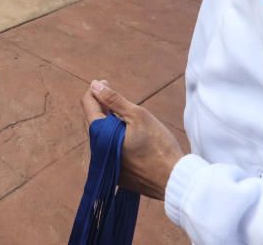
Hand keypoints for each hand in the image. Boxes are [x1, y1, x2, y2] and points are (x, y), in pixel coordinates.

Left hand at [81, 80, 185, 200]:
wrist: (175, 179)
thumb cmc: (158, 145)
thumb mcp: (138, 116)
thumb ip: (114, 100)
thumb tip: (95, 85)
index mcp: (100, 134)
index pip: (87, 105)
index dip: (95, 91)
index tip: (106, 83)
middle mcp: (97, 151)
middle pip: (93, 121)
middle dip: (101, 106)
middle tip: (115, 96)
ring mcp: (106, 164)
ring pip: (101, 136)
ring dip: (108, 122)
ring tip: (123, 115)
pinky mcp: (116, 174)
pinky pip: (109, 150)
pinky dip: (114, 138)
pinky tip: (128, 134)